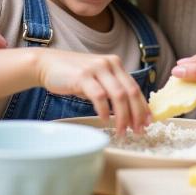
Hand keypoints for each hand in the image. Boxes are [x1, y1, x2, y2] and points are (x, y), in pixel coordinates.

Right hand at [37, 50, 151, 134]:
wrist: (47, 64)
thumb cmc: (73, 75)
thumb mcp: (97, 78)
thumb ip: (111, 89)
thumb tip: (129, 111)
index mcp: (116, 64)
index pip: (135, 87)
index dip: (143, 106)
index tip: (148, 122)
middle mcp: (109, 63)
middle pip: (130, 92)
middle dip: (136, 114)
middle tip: (138, 130)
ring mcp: (97, 68)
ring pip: (118, 95)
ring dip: (122, 116)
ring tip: (122, 130)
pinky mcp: (83, 76)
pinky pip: (99, 95)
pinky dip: (104, 110)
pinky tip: (105, 119)